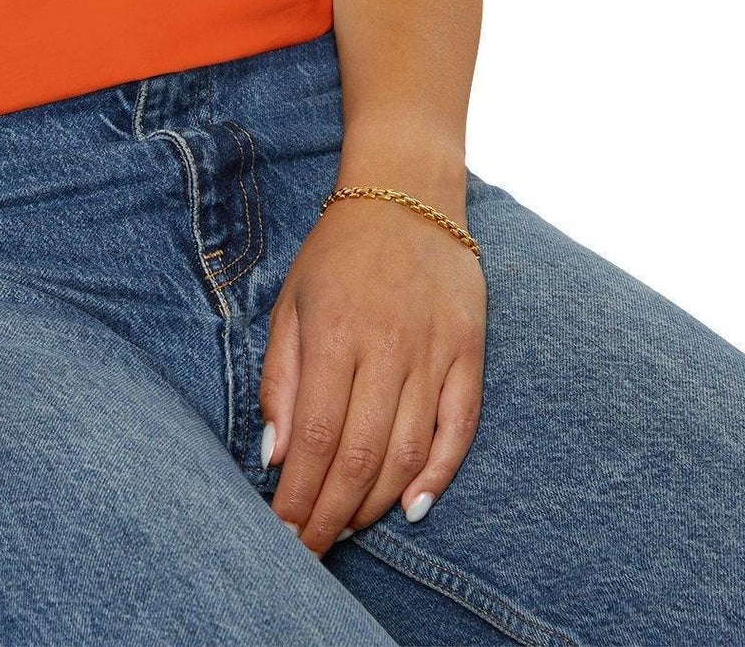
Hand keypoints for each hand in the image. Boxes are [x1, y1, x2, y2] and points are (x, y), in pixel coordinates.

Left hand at [259, 191, 486, 553]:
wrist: (407, 195)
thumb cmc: (338, 254)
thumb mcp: (291, 303)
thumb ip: (280, 379)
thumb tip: (275, 455)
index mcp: (335, 333)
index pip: (315, 437)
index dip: (300, 494)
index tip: (283, 531)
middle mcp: (387, 347)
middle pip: (360, 455)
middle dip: (332, 513)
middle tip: (312, 549)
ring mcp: (433, 352)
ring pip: (408, 452)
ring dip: (376, 502)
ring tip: (348, 528)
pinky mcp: (469, 353)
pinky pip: (459, 428)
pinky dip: (438, 474)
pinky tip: (412, 506)